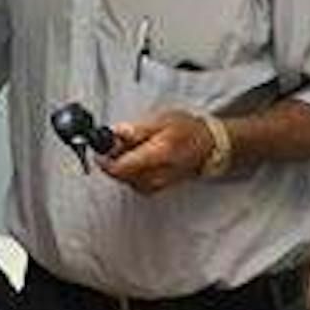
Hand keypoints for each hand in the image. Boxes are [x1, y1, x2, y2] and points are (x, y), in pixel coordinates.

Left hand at [99, 109, 214, 194]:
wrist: (207, 147)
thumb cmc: (187, 130)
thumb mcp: (161, 120)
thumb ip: (136, 129)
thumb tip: (116, 132)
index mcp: (158, 155)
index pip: (119, 167)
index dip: (104, 157)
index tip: (102, 145)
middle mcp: (155, 175)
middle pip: (118, 174)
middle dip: (113, 157)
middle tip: (122, 141)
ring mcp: (154, 185)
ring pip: (123, 178)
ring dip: (122, 163)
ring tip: (135, 147)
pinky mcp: (153, 189)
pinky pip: (131, 181)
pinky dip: (130, 170)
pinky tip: (140, 158)